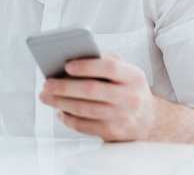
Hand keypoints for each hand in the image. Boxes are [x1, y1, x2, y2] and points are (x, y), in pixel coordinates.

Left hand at [39, 52, 156, 141]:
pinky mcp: (114, 133)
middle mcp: (131, 97)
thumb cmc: (127, 88)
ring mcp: (124, 117)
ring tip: (46, 96)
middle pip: (93, 90)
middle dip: (65, 87)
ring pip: (85, 110)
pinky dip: (69, 119)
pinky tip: (59, 111)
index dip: (87, 66)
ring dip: (61, 103)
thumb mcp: (125, 70)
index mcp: (134, 76)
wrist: (148, 119)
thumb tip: (72, 60)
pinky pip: (86, 127)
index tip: (66, 66)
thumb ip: (104, 61)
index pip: (110, 68)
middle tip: (47, 83)